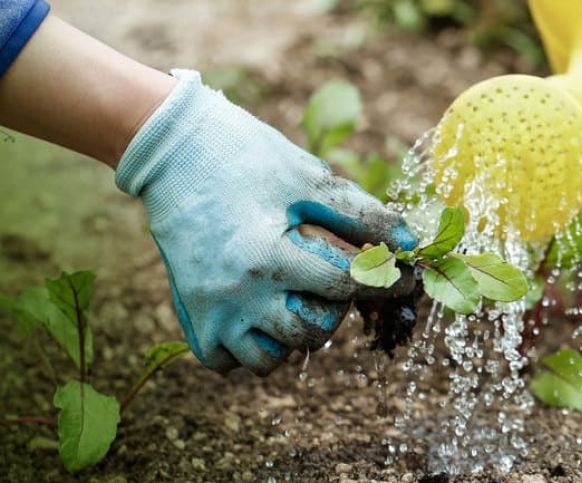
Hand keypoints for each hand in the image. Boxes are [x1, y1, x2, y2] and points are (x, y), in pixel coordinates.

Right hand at [116, 70, 416, 374]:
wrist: (172, 151)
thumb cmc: (246, 157)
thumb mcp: (307, 178)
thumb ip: (361, 215)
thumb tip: (409, 245)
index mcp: (268, 255)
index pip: (345, 286)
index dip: (384, 280)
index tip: (404, 277)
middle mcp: (236, 293)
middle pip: (311, 334)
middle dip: (335, 310)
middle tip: (332, 281)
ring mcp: (210, 310)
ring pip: (269, 360)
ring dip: (294, 336)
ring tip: (296, 299)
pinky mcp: (190, 315)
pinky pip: (228, 362)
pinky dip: (251, 347)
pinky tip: (262, 315)